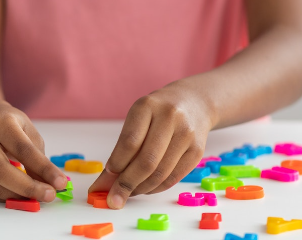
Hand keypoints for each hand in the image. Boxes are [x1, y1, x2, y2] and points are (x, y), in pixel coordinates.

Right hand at [0, 100, 68, 202]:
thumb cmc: (8, 125)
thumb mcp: (27, 130)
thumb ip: (38, 157)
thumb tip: (49, 185)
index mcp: (0, 123)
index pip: (22, 149)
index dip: (43, 168)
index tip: (61, 183)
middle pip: (1, 169)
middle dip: (28, 187)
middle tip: (49, 195)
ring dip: (17, 196)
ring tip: (37, 197)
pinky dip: (5, 198)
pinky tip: (19, 195)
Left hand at [89, 84, 213, 208]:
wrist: (194, 103)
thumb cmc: (156, 113)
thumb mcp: (137, 118)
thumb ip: (123, 147)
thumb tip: (106, 182)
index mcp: (147, 106)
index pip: (129, 142)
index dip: (116, 165)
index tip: (104, 180)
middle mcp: (169, 118)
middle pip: (146, 161)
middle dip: (126, 184)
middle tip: (113, 199)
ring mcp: (186, 134)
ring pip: (160, 173)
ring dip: (141, 189)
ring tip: (128, 194)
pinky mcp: (197, 151)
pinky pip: (174, 177)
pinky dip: (156, 188)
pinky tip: (145, 189)